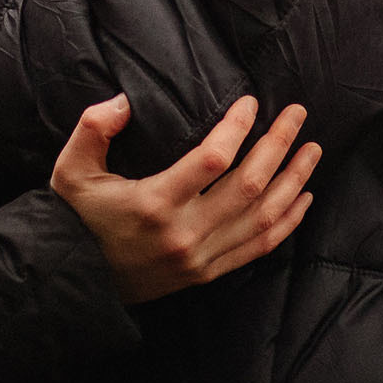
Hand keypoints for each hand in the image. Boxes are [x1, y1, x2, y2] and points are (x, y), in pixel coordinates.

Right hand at [49, 94, 319, 304]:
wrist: (75, 281)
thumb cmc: (77, 219)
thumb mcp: (70, 170)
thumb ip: (92, 128)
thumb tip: (123, 101)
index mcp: (153, 203)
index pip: (211, 159)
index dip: (237, 127)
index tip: (250, 102)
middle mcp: (184, 233)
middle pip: (249, 185)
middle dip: (279, 145)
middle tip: (297, 114)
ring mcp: (200, 257)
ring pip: (263, 217)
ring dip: (293, 180)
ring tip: (312, 150)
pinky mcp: (207, 273)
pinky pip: (259, 247)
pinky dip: (287, 221)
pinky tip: (303, 197)